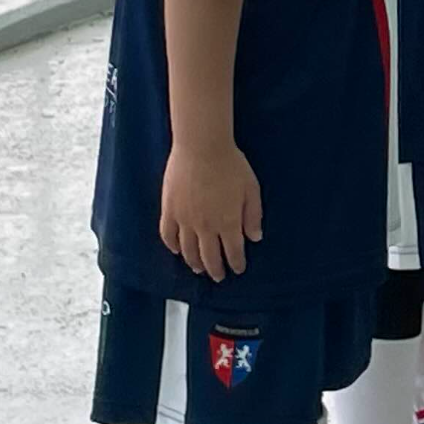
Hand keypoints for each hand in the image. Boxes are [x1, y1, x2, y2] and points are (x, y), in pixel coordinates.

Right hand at [159, 142, 265, 279]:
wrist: (201, 147)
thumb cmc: (230, 164)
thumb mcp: (251, 189)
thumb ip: (253, 215)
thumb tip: (255, 237)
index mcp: (228, 222)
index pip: (232, 252)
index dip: (235, 263)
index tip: (237, 269)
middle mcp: (206, 227)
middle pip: (209, 257)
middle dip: (216, 269)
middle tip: (218, 276)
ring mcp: (185, 220)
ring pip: (188, 251)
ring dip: (194, 262)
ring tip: (198, 268)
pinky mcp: (169, 210)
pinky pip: (168, 235)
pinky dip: (172, 246)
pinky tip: (176, 251)